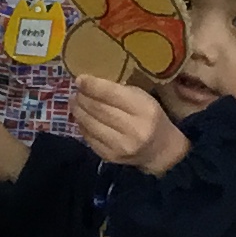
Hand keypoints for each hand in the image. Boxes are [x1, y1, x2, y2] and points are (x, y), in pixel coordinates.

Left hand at [72, 72, 187, 172]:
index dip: (92, 86)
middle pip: (98, 109)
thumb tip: (89, 85)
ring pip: (90, 124)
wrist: (161, 151)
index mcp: (144, 109)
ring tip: (74, 102)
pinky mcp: (110, 157)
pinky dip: (82, 126)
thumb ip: (119, 92)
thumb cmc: (151, 118)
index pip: (112, 94)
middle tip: (76, 91)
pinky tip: (81, 118)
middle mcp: (133, 129)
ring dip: (78, 111)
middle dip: (83, 98)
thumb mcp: (143, 99)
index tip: (79, 79)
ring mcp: (120, 146)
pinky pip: (89, 138)